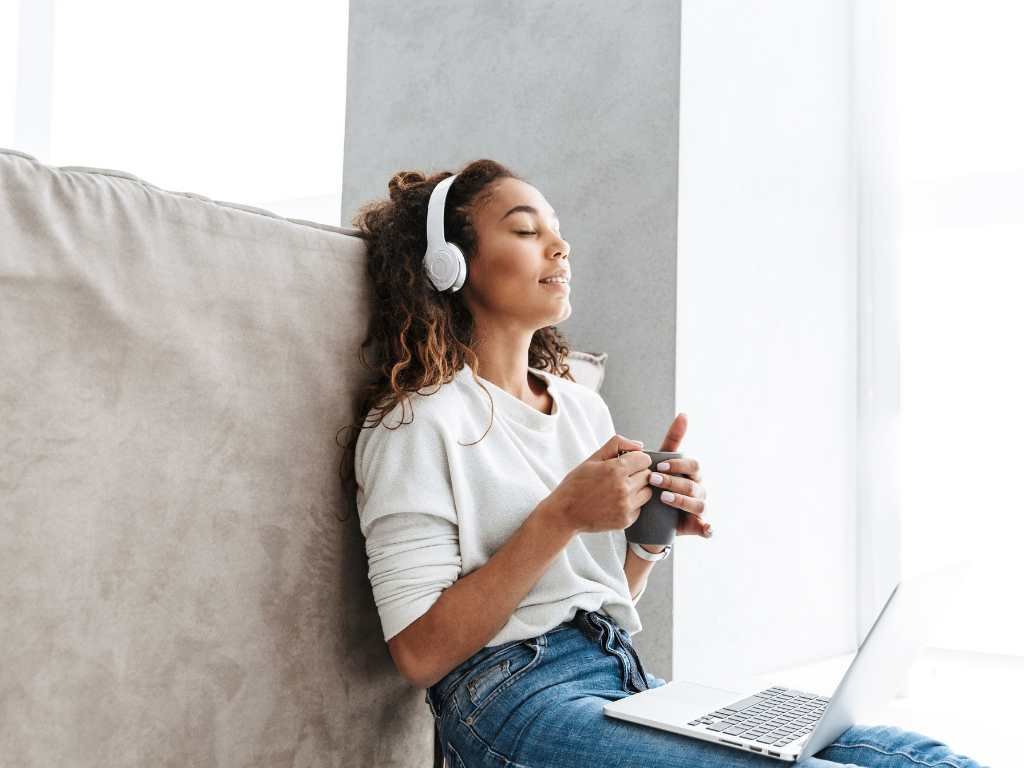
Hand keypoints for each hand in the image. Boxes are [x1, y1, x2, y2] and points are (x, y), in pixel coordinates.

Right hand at [544, 434, 653, 535]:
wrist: (564, 514)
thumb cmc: (576, 485)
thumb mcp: (592, 459)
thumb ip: (616, 445)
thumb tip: (639, 445)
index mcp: (615, 470)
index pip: (644, 460)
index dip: (636, 459)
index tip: (627, 463)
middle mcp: (623, 488)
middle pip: (647, 475)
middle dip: (637, 473)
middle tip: (620, 477)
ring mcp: (625, 506)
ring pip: (647, 492)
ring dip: (638, 489)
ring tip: (619, 490)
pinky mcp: (626, 520)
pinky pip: (640, 507)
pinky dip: (632, 504)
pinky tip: (616, 502)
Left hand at [650, 413, 710, 538]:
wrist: (648, 516)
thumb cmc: (658, 483)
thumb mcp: (661, 461)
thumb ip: (672, 440)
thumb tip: (684, 414)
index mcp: (691, 473)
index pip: (692, 465)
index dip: (677, 465)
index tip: (659, 465)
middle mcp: (698, 489)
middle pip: (694, 483)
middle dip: (674, 481)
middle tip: (653, 480)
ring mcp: (698, 508)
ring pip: (698, 504)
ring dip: (682, 501)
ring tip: (663, 499)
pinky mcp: (697, 526)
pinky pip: (707, 528)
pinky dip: (707, 528)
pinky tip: (704, 528)